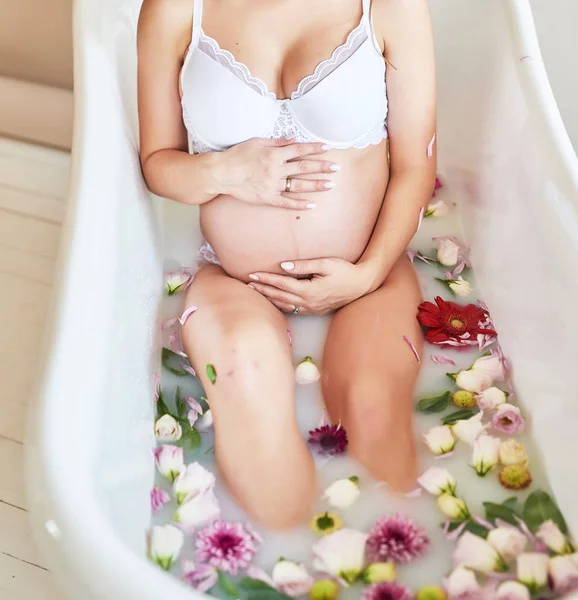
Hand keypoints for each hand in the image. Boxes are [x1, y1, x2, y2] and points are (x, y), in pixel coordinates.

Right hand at [215, 137, 338, 209]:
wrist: (221, 173)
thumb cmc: (237, 155)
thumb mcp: (256, 142)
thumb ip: (277, 142)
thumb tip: (294, 138)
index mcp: (274, 154)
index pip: (299, 150)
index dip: (314, 148)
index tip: (328, 148)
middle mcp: (276, 169)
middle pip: (303, 167)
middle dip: (322, 167)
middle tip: (337, 168)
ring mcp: (272, 185)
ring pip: (298, 185)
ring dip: (316, 185)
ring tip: (330, 185)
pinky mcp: (267, 198)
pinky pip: (286, 203)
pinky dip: (299, 205)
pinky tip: (312, 205)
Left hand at [247, 258, 375, 314]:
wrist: (361, 285)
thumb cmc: (345, 271)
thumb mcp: (326, 263)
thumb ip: (303, 265)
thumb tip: (283, 266)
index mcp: (309, 290)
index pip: (281, 284)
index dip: (266, 279)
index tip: (252, 275)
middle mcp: (308, 302)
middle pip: (279, 296)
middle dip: (262, 290)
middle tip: (246, 284)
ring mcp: (311, 309)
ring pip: (284, 304)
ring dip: (269, 298)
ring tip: (255, 292)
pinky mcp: (314, 310)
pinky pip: (293, 309)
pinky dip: (280, 304)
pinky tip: (273, 300)